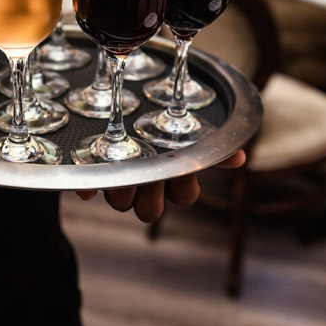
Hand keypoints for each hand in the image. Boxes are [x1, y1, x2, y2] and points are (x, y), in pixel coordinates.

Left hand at [75, 149, 246, 222]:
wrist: (126, 114)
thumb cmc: (161, 132)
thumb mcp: (185, 136)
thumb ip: (210, 147)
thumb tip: (239, 157)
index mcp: (171, 181)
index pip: (184, 197)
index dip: (183, 188)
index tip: (181, 169)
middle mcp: (146, 189)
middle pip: (150, 211)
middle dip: (151, 196)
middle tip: (150, 176)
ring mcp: (120, 185)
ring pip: (121, 204)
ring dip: (123, 191)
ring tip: (123, 173)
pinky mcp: (95, 177)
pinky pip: (88, 189)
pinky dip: (86, 188)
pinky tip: (86, 186)